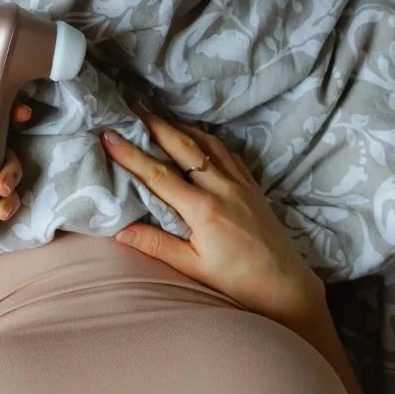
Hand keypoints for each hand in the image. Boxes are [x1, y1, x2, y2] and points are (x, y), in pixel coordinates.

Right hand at [101, 105, 325, 329]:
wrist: (285, 285)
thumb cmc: (237, 281)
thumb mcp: (193, 268)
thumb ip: (156, 245)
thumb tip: (119, 231)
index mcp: (203, 210)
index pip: (158, 175)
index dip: (131, 154)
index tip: (109, 136)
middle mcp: (222, 188)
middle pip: (183, 146)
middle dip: (155, 125)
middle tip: (132, 108)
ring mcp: (240, 183)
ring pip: (206, 143)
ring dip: (180, 126)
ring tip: (158, 117)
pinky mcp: (252, 185)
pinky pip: (226, 152)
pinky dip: (206, 139)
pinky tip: (196, 137)